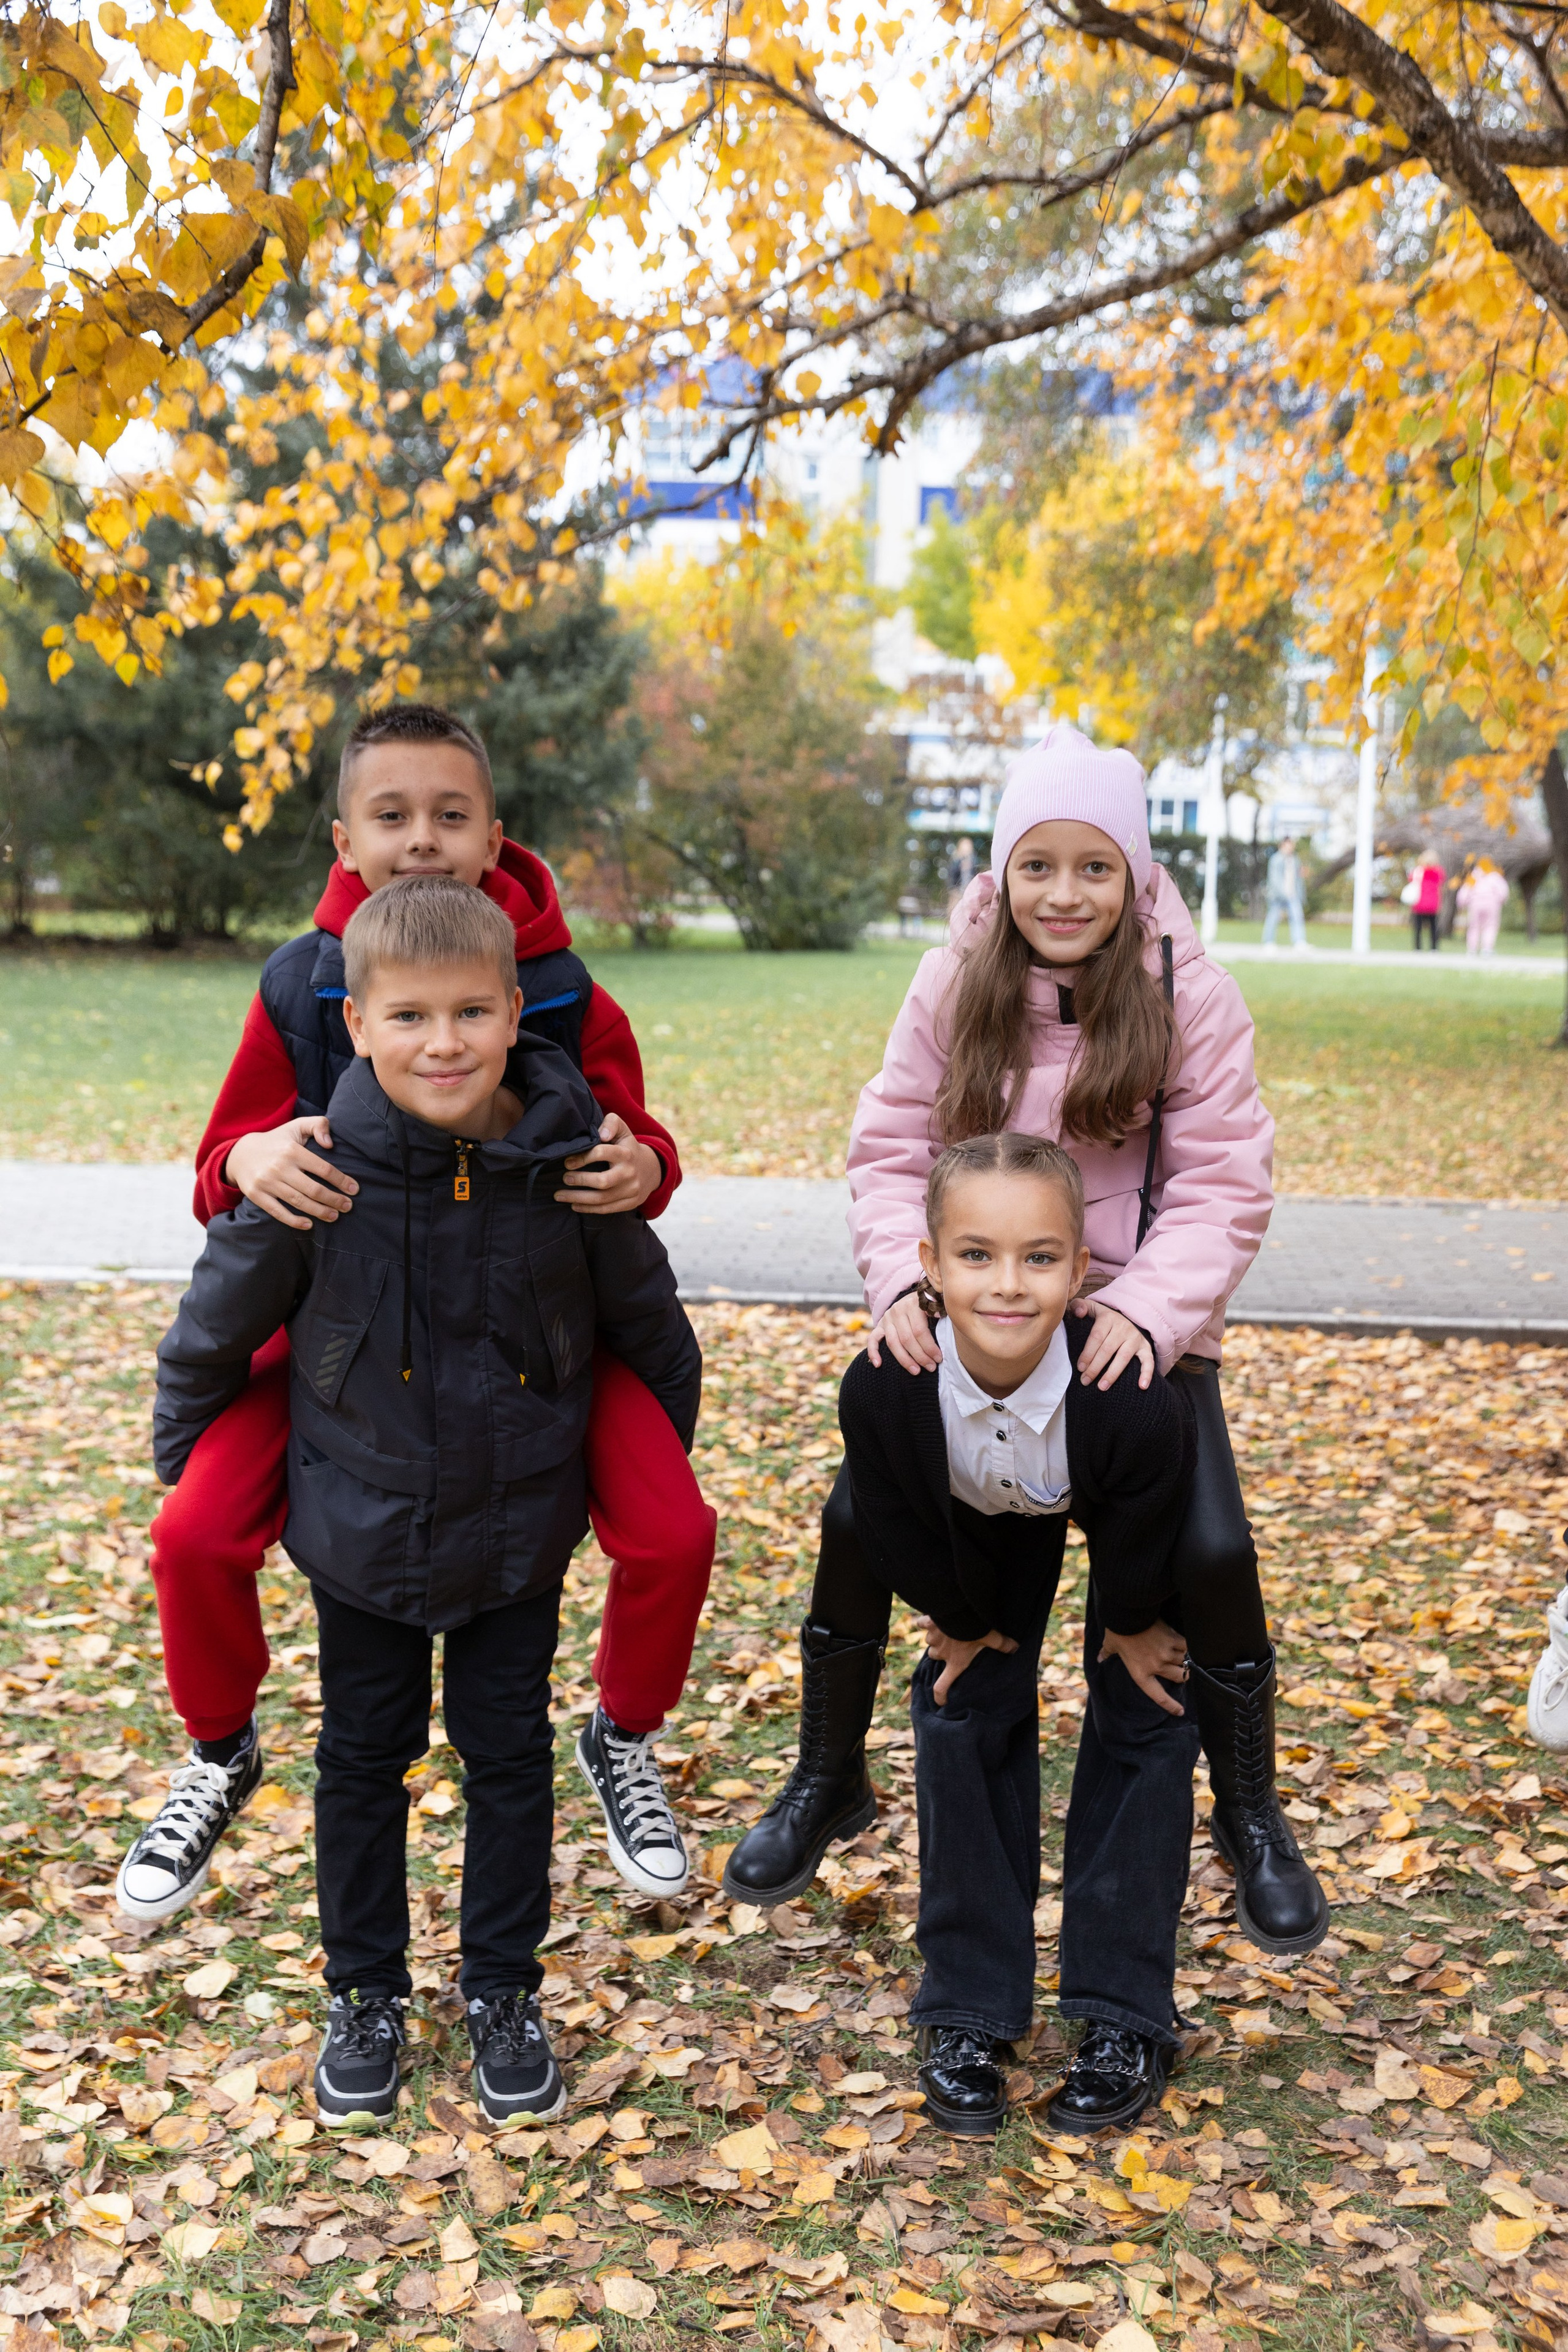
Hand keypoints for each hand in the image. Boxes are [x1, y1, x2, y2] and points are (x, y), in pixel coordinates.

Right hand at [226, 1117, 356, 1231]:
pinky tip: (309, 1225)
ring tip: (334, 1216)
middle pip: (313, 1189)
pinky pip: (278, 1212)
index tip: (354, 1189)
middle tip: (348, 1206)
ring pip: (298, 1202)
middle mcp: (279, 1167)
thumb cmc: (278, 1141)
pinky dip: (294, 1221)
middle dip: (334, 1200)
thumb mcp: (297, 1126)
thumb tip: (330, 1144)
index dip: (341, 1181)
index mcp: (292, 1150)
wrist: (241, 1153)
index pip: (323, 1169)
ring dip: (320, 1212)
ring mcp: (266, 1182)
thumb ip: (318, 1125)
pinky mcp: (256, 1195)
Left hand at [555, 1112, 661, 1214]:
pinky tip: (574, 1205)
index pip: (601, 1153)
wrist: (652, 1169)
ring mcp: (631, 1190)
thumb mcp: (622, 1130)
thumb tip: (601, 1134)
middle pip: (602, 1181)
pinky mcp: (630, 1203)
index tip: (567, 1162)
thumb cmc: (627, 1147)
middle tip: (565, 1178)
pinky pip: (607, 1209)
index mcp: (626, 1153)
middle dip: (580, 1180)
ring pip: (602, 1199)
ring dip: (578, 1198)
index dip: (582, 1158)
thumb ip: (611, 1123)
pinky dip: (588, 1209)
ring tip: (559, 1195)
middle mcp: (629, 1173)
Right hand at [867, 1289, 940, 1374]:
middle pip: (907, 1339)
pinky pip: (872, 1339)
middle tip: (931, 1367)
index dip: (929, 1347)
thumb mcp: (936, 1304)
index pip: (919, 1330)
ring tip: (916, 1371)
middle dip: (920, 1356)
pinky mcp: (879, 1325)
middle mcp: (897, 1310)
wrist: (912, 1298)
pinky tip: (878, 1364)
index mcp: (913, 1304)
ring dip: (904, 1360)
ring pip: (893, 1342)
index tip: (938, 1358)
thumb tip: (940, 1315)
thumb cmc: (929, 1306)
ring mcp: (887, 1318)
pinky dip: (873, 1352)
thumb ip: (939, 1310)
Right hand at [919, 1618, 1017, 1704]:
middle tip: (952, 1646)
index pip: (942, 1686)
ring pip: (930, 1642)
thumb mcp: (991, 1638)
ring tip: (946, 1630)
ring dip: (936, 1638)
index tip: (941, 1701)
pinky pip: (922, 1624)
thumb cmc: (974, 1629)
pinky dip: (925, 1622)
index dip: (940, 1696)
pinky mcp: (928, 1624)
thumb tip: (1017, 1649)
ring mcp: (933, 1638)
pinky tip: (931, 1618)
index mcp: (955, 1662)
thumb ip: (1003, 1645)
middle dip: (942, 1653)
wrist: (958, 1611)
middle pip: (935, 1657)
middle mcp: (941, 1653)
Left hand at [1070, 1298, 1153, 1389]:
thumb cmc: (1105, 1317)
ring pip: (1124, 1357)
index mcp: (1108, 1318)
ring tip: (1102, 1387)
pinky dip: (1147, 1374)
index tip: (1080, 1368)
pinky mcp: (1145, 1347)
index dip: (1087, 1353)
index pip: (1096, 1337)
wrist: (1130, 1315)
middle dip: (1095, 1367)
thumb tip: (1078, 1312)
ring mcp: (1135, 1338)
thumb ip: (1079, 1306)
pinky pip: (1148, 1361)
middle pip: (1107, 1349)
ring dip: (1113, 1373)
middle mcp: (1123, 1327)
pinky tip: (1142, 1386)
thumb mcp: (1092, 1307)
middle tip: (1085, 1381)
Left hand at [1098, 1619, 1187, 1715]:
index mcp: (1141, 1673)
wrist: (1128, 1614)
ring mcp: (1167, 1654)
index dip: (1171, 1705)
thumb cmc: (1118, 1630)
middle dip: (1182, 1676)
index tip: (1180, 1711)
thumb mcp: (1110, 1644)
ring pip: (1184, 1662)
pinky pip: (1186, 1646)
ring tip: (1181, 1654)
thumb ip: (1107, 1653)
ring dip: (1183, 1658)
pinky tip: (1183, 1642)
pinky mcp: (1173, 1640)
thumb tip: (1100, 1658)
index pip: (1158, 1696)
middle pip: (1179, 1678)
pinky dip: (1186, 1644)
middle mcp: (1156, 1667)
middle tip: (1181, 1672)